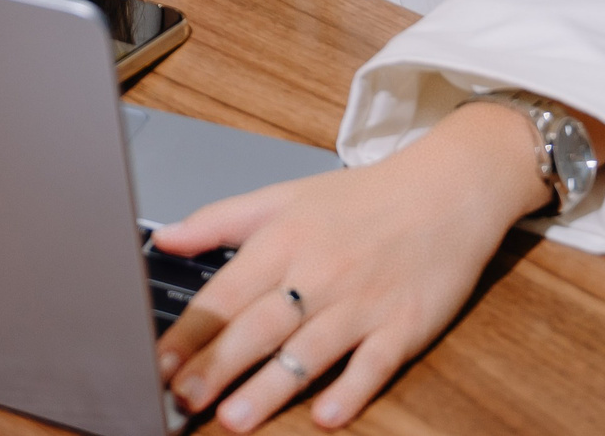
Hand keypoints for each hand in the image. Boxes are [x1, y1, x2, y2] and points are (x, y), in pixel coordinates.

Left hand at [150, 102, 569, 429]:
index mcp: (283, 241)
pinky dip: (351, 389)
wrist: (446, 191)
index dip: (190, 331)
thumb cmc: (360, 199)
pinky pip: (375, 364)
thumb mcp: (282, 197)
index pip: (225, 292)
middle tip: (183, 399)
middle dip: (217, 366)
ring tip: (235, 419)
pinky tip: (326, 416)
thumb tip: (164, 240)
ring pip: (309, 351)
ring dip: (270, 388)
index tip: (158, 362)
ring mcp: (363, 303)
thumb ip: (218, 220)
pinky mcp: (405, 326)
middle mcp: (319, 273)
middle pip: (259, 326)